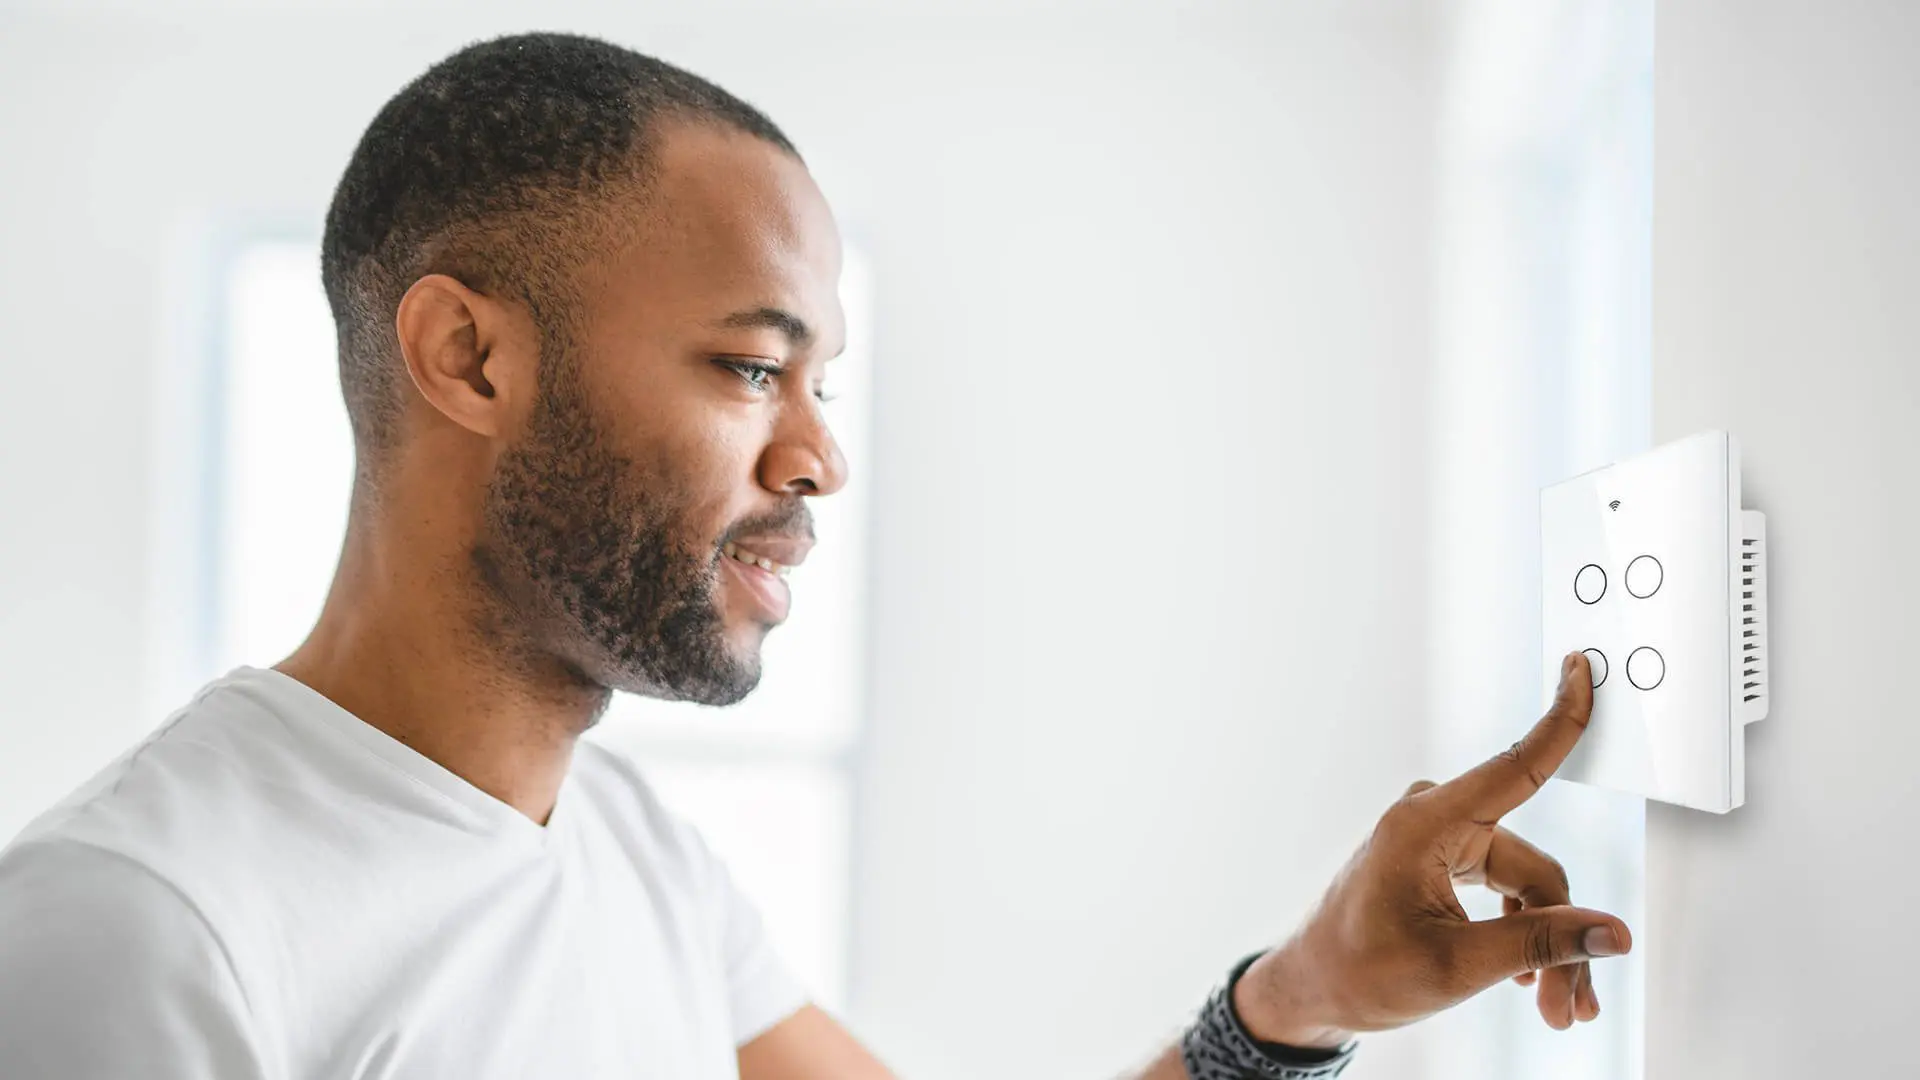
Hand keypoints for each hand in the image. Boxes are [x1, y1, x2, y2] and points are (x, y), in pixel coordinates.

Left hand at [1233, 651, 1631, 1047]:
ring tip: (1558, 1010)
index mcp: (1426, 825)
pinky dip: (1523, 936)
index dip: (1559, 719)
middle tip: (1574, 1008)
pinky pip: (1507, 890)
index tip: (1581, 667)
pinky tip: (1531, 982)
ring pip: (1528, 887)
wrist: (1314, 989)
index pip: (1515, 765)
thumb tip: (1611, 933)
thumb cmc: (1359, 970)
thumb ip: (1539, 943)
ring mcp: (1442, 840)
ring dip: (1546, 947)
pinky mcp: (1446, 861)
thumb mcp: (1455, 966)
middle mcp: (1436, 820)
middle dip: (1561, 938)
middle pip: (1536, 870)